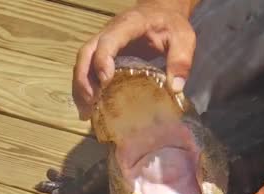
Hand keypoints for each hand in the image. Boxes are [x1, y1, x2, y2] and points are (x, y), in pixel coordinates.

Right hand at [73, 0, 196, 119]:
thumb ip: (181, 60)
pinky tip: (90, 106)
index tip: (105, 82)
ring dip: (81, 86)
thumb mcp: (183, 38)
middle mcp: (109, 32)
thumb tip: (175, 88)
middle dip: (84, 79)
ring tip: (86, 112)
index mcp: (128, 25)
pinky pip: (88, 68)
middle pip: (86, 53)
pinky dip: (85, 87)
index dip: (102, 60)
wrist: (161, 12)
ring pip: (83, 62)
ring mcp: (103, 42)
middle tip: (91, 103)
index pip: (108, 41)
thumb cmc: (170, 24)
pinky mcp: (103, 53)